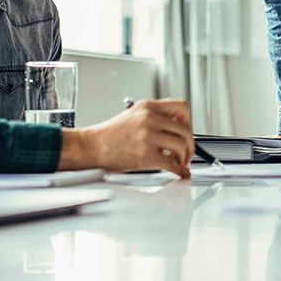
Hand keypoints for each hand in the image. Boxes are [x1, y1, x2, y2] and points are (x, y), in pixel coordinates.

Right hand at [58, 99, 194, 176]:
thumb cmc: (110, 135)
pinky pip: (171, 164)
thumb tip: (177, 131)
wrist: (90, 147)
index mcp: (148, 107)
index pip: (182, 107)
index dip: (188, 121)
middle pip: (185, 129)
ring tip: (179, 163)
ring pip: (181, 145)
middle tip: (187, 154)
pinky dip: (179, 171)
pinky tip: (178, 173)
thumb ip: (155, 118)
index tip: (186, 133)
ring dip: (184, 158)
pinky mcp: (145, 155)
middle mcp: (149, 118)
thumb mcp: (133, 116)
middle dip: (189, 144)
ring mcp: (147, 136)